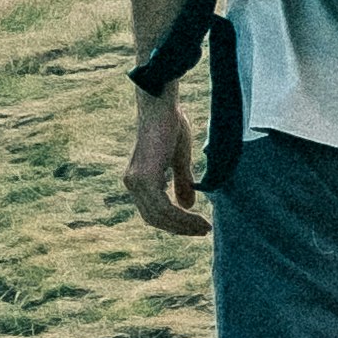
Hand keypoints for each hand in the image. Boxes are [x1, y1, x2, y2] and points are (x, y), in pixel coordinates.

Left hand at [123, 91, 206, 235]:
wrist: (162, 106)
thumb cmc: (171, 125)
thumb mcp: (179, 159)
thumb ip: (181, 182)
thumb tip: (187, 206)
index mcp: (138, 179)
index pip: (154, 212)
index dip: (175, 223)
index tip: (197, 227)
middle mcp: (132, 183)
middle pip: (155, 218)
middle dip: (180, 228)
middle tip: (204, 231)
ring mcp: (136, 182)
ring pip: (160, 216)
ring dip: (184, 225)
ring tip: (204, 227)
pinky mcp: (144, 178)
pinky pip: (163, 207)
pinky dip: (181, 216)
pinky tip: (197, 216)